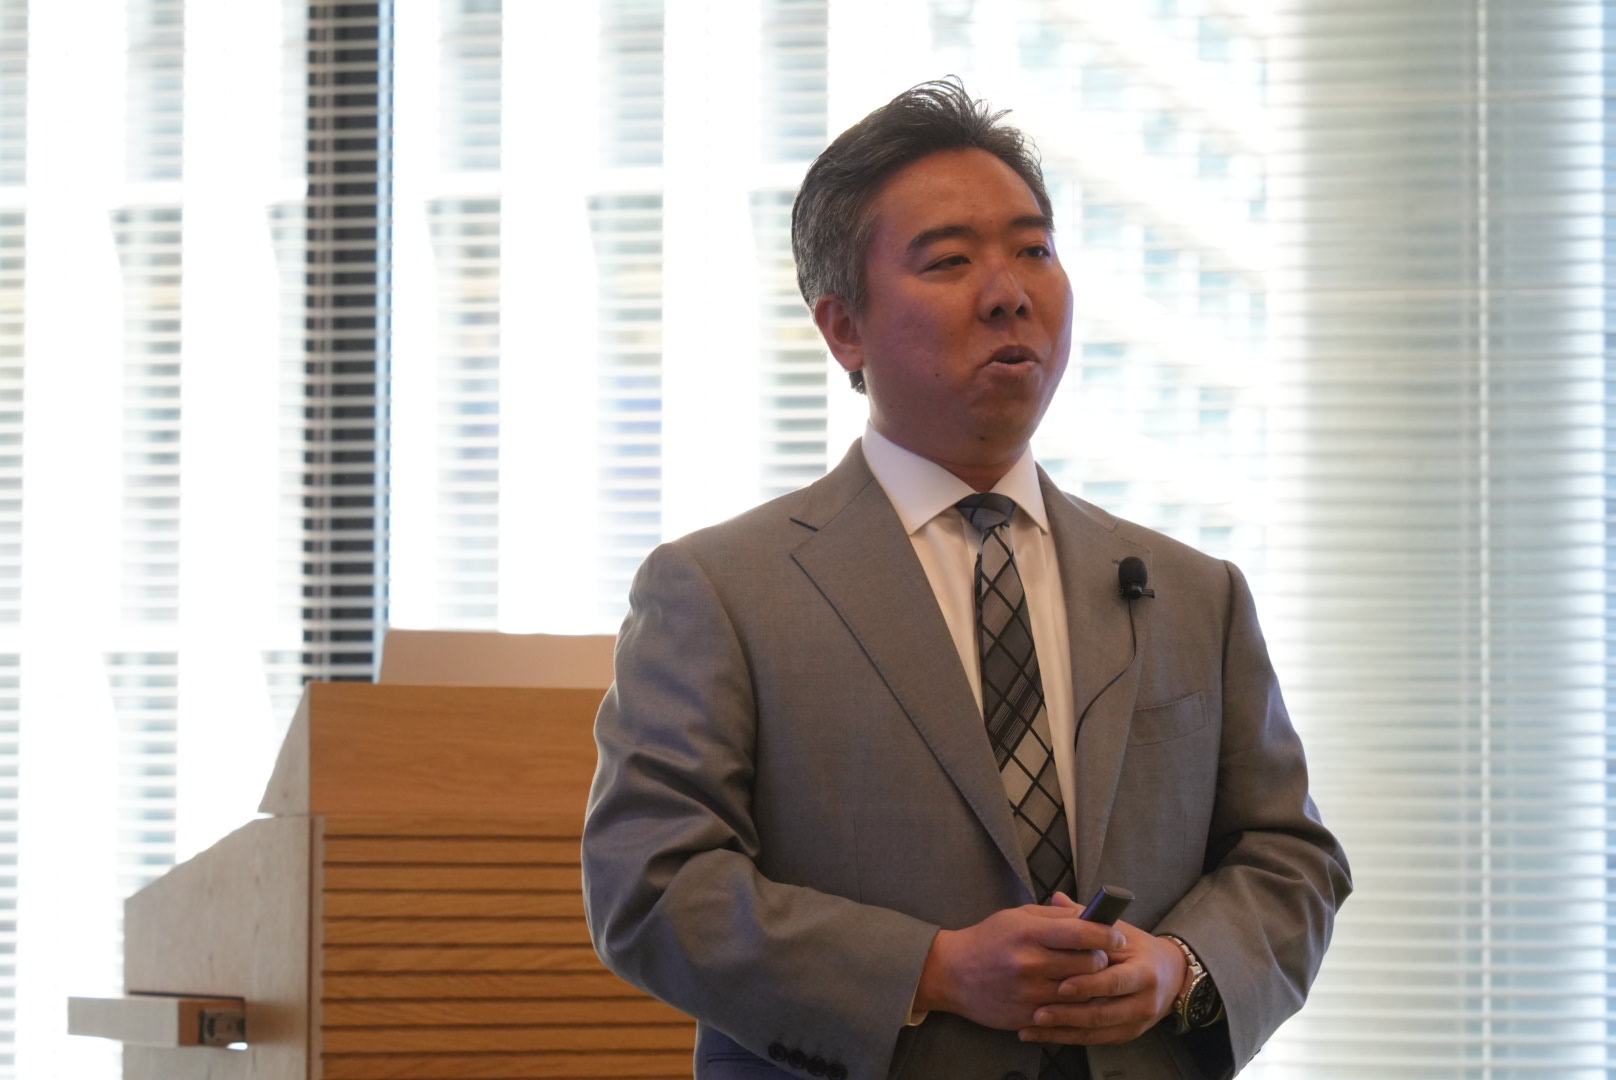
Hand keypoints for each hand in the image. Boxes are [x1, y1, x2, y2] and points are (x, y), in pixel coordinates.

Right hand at [915, 895, 1126, 1030]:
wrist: (952, 973)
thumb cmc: (989, 939)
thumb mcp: (1019, 916)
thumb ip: (1057, 916)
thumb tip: (1093, 916)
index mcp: (1029, 933)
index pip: (1082, 934)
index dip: (1107, 935)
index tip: (1117, 937)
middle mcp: (1030, 964)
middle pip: (1089, 965)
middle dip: (1101, 960)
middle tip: (1100, 957)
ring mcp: (1029, 994)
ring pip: (1081, 992)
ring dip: (1091, 985)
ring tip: (1088, 977)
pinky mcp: (1027, 1017)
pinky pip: (1064, 1013)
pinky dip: (1072, 1004)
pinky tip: (1069, 995)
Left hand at [1015, 897, 1186, 1044]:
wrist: (1171, 976)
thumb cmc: (1138, 949)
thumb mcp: (1119, 931)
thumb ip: (1088, 918)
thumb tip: (1057, 897)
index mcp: (1144, 972)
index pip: (1115, 981)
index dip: (1088, 985)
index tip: (1060, 985)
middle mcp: (1144, 1001)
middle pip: (1104, 1012)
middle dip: (1069, 1013)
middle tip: (1038, 1012)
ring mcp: (1136, 1022)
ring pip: (1097, 1031)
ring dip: (1063, 1030)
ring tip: (1033, 1026)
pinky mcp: (1127, 1035)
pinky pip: (1095, 1040)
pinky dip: (1067, 1038)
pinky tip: (1042, 1035)